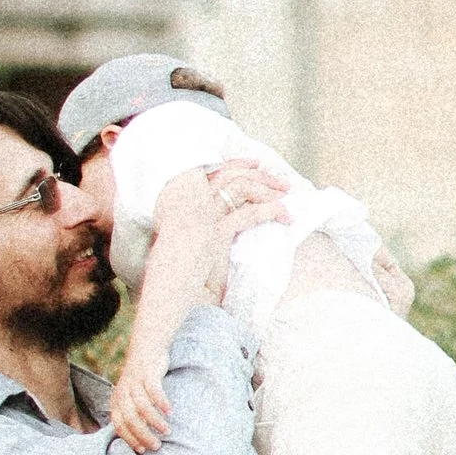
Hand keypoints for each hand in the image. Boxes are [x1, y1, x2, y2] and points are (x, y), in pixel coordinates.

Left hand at [109, 349, 172, 453]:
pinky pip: (153, 391)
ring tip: (167, 431)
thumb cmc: (141, 379)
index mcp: (117, 400)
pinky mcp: (147, 374)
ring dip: (154, 421)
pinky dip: (161, 402)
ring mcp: (134, 383)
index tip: (141, 450)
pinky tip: (170, 412)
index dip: (129, 439)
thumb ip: (131, 413)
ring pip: (142, 407)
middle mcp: (123, 392)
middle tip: (156, 446)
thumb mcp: (131, 396)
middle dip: (143, 435)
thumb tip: (139, 439)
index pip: (119, 425)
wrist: (146, 349)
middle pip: (130, 419)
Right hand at [149, 158, 285, 305]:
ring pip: (241, 187)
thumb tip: (224, 222)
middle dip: (259, 175)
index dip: (236, 164)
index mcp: (184, 203)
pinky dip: (270, 211)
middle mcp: (193, 204)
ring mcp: (204, 216)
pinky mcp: (216, 233)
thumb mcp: (191, 246)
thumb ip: (204, 231)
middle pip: (230, 175)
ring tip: (286, 196)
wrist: (169, 292)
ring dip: (267, 188)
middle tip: (281, 181)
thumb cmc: (180, 274)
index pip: (213, 172)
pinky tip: (283, 215)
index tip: (254, 163)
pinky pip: (249, 213)